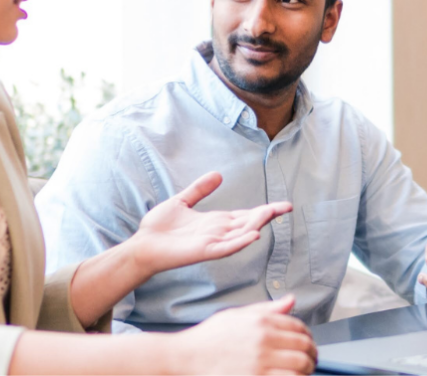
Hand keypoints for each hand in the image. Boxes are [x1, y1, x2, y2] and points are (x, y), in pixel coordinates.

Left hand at [130, 172, 291, 277]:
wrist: (141, 245)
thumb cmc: (159, 227)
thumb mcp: (182, 201)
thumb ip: (200, 189)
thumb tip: (218, 174)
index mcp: (216, 222)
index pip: (246, 215)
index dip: (264, 210)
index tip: (283, 205)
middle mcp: (218, 233)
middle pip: (248, 223)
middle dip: (267, 215)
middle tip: (286, 207)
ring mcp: (212, 243)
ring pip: (240, 233)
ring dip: (257, 224)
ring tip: (272, 213)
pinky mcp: (203, 252)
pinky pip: (225, 248)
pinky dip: (240, 242)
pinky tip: (253, 235)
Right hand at [174, 295, 316, 375]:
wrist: (186, 358)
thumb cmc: (210, 338)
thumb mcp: (238, 315)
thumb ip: (268, 309)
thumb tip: (291, 300)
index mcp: (262, 322)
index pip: (298, 326)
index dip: (308, 336)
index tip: (308, 343)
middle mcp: (264, 340)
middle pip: (303, 347)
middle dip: (312, 354)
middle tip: (311, 360)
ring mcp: (260, 363)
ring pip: (299, 366)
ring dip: (306, 370)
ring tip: (304, 372)